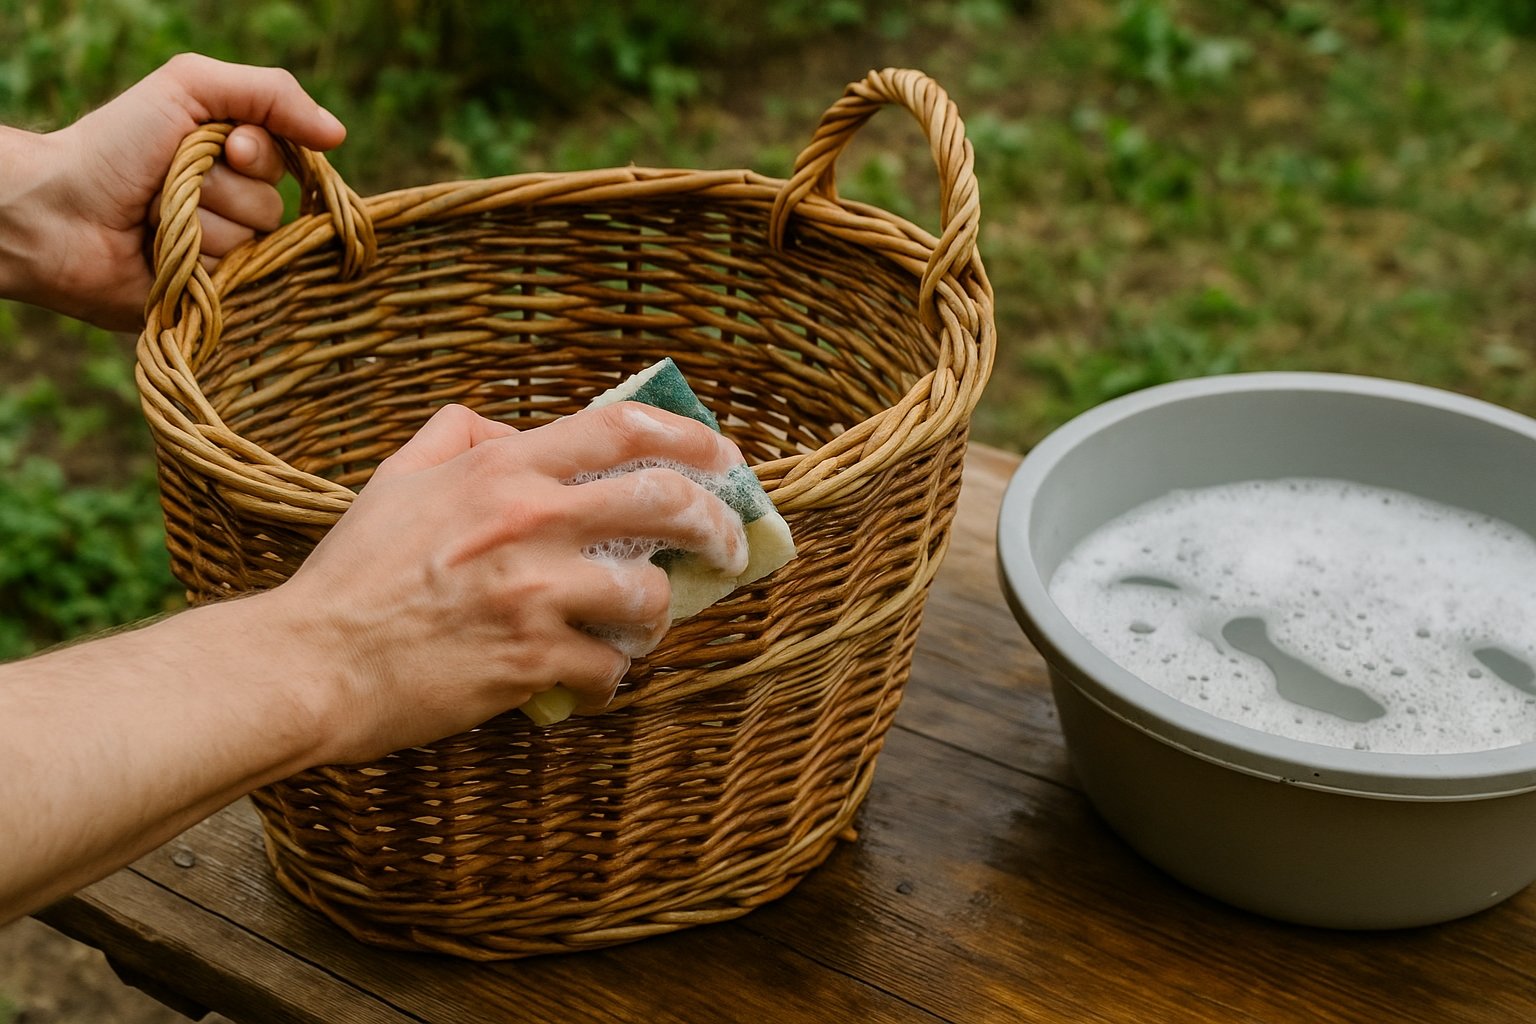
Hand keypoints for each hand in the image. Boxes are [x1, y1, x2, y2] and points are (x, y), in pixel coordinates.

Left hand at [0, 53, 344, 328]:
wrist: (58, 213)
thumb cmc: (115, 146)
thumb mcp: (189, 88)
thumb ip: (267, 93)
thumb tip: (338, 133)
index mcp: (233, 159)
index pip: (287, 162)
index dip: (258, 156)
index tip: (222, 148)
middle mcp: (233, 207)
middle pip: (272, 208)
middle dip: (221, 193)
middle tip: (169, 185)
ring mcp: (222, 254)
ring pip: (251, 247)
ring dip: (200, 229)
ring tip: (154, 223)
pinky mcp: (211, 296)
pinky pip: (235, 284)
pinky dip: (197, 266)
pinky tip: (163, 258)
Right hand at [269, 401, 750, 762]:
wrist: (310, 663)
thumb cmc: (352, 574)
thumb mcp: (397, 480)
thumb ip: (457, 435)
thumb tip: (513, 425)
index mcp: (501, 468)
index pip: (621, 429)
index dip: (690, 437)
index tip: (723, 456)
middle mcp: (528, 520)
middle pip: (665, 502)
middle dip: (716, 524)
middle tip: (727, 548)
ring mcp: (534, 590)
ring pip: (650, 595)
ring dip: (657, 617)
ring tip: (638, 630)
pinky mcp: (532, 658)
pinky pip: (610, 668)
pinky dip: (608, 679)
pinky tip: (585, 680)